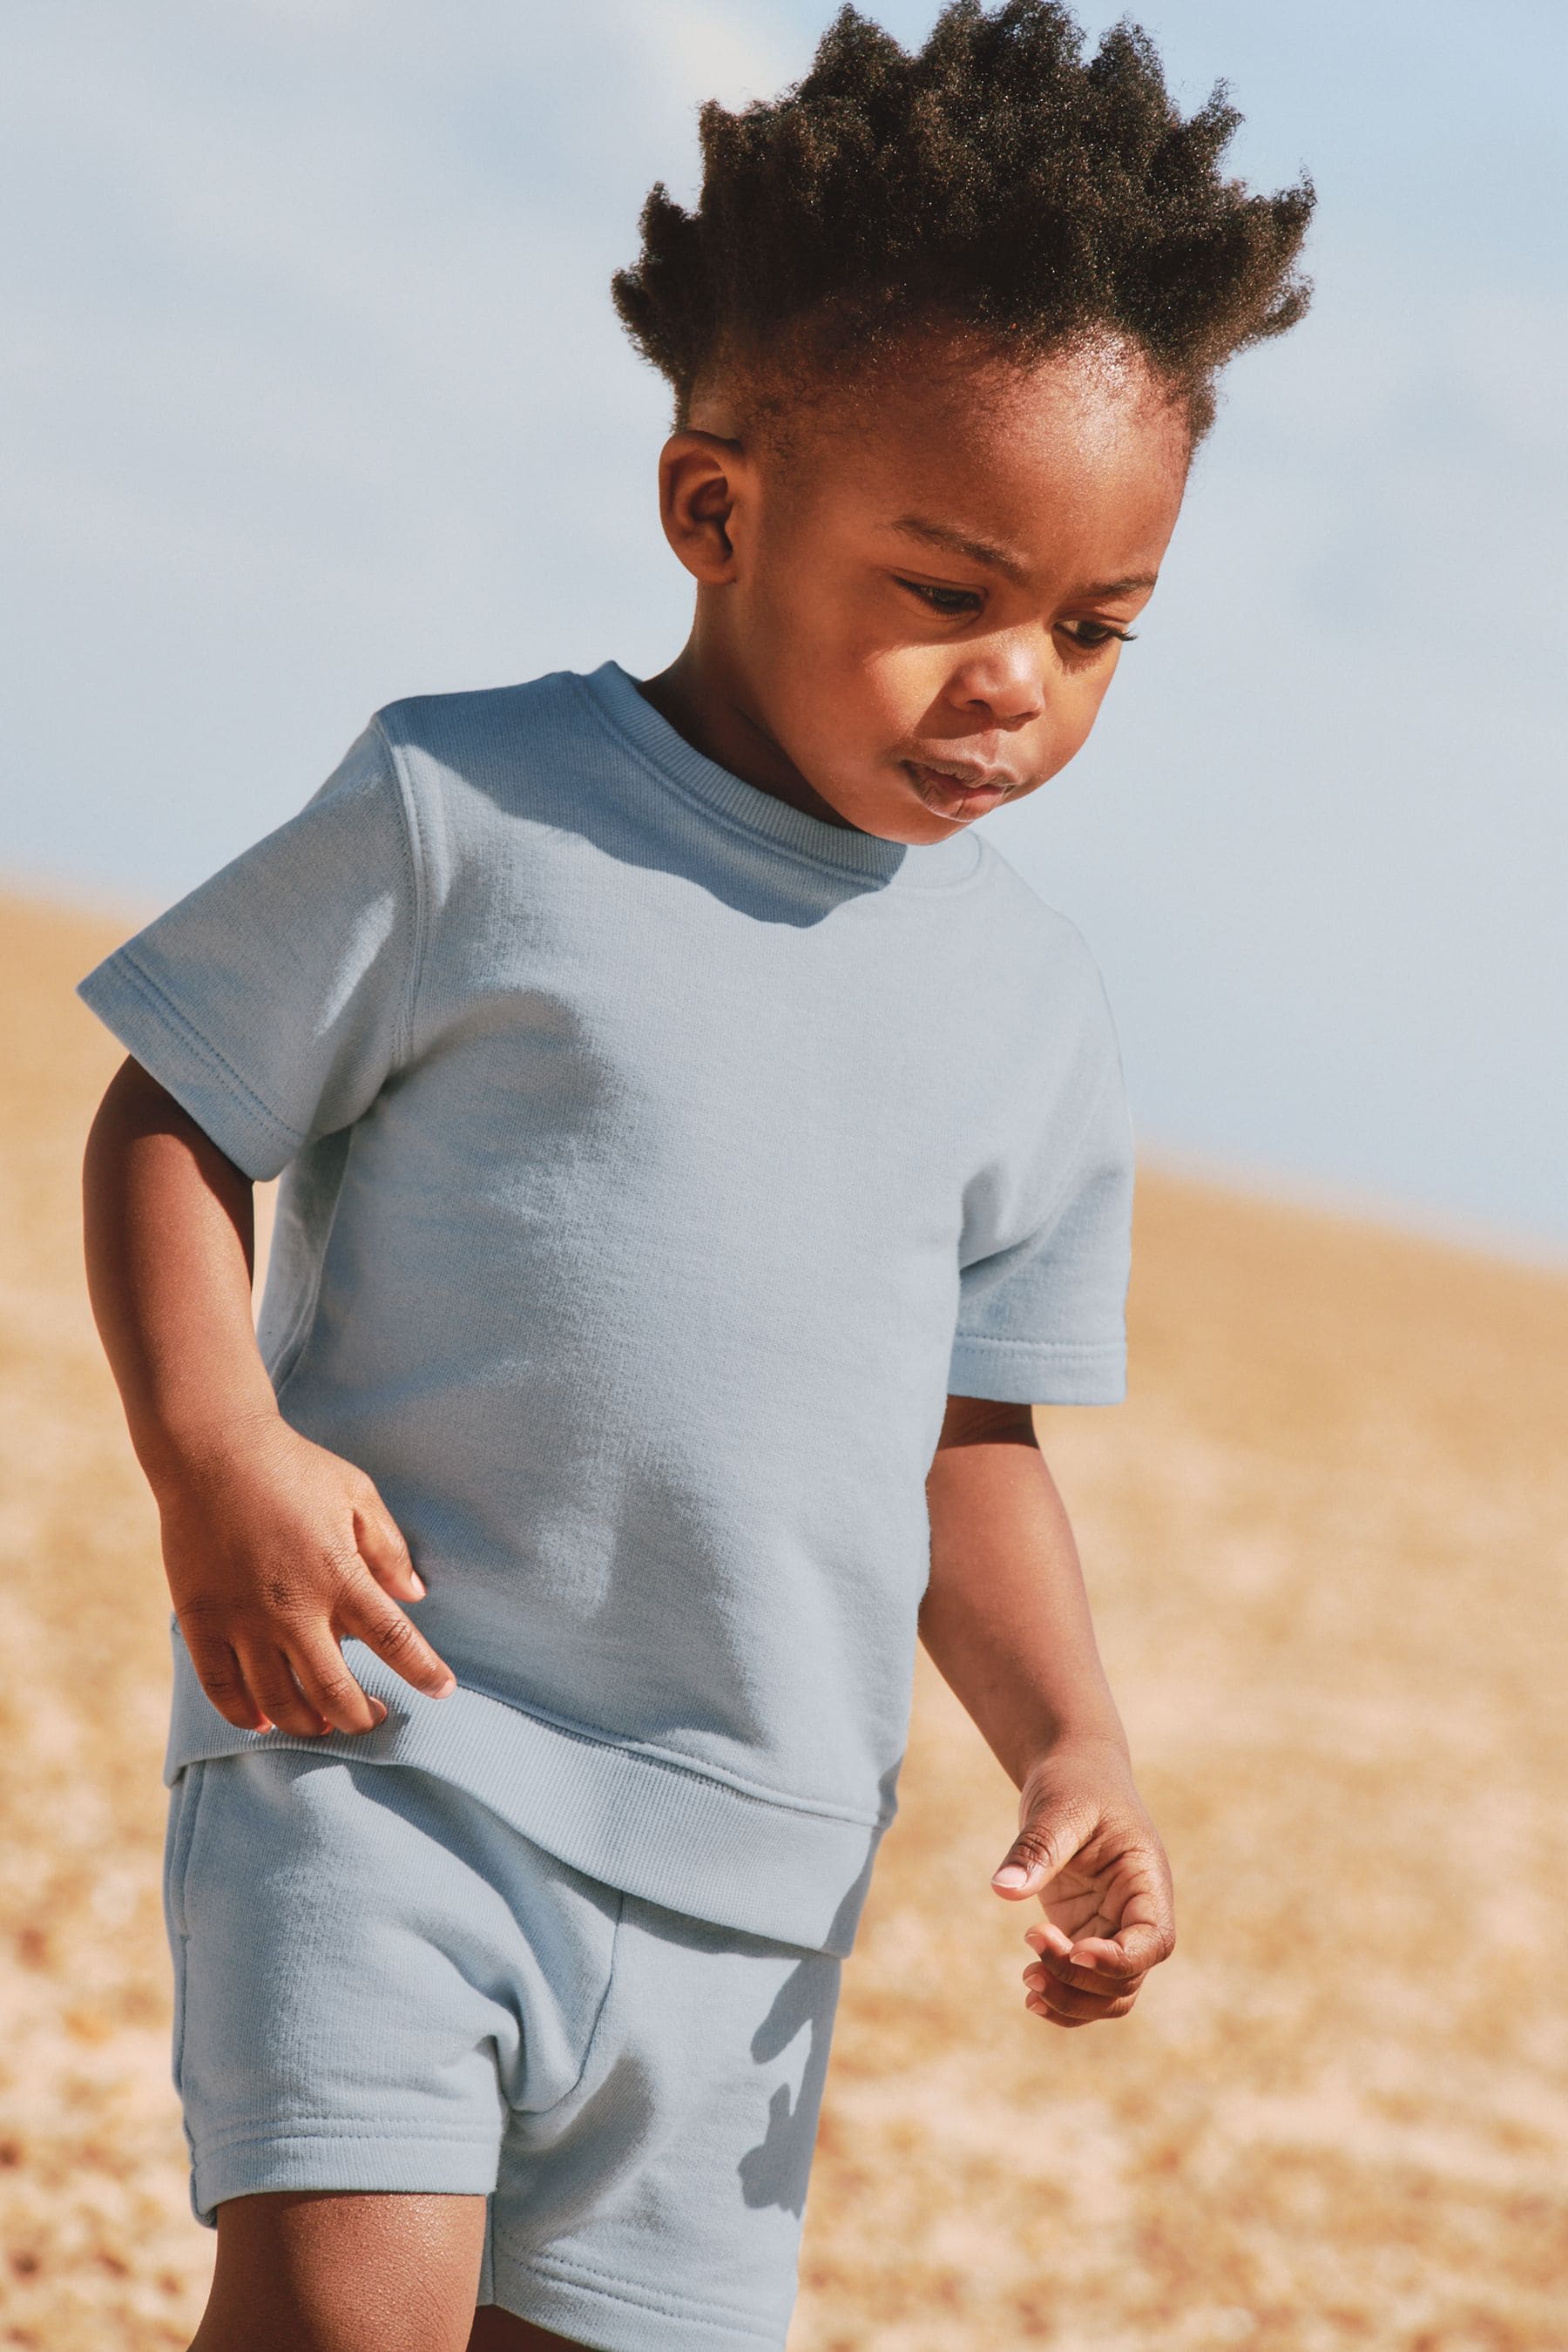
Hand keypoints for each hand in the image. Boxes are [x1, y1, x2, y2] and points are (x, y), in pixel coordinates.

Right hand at [153, 1413, 456, 1739]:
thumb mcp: (356, 1494)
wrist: (212, 1452)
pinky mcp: (201, 1622)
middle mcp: (292, 1608)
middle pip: (334, 1690)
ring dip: (307, 1724)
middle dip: (361, 1717)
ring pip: (279, 1701)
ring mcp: (242, 1620)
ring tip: (324, 1725)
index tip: (443, 1691)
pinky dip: (244, 1714)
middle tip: (374, 1718)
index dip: (423, 1671)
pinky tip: (262, 1720)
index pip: (394, 1639)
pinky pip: (222, 1689)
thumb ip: (388, 1548)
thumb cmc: (293, 1469)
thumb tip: (415, 1595)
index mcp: (339, 1575)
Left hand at [990, 1737, 1174, 2027]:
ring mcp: (1112, 1929)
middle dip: (1080, 1980)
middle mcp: (1137, 1914)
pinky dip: (1063, 1999)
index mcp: (1146, 1882)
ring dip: (1071, 2001)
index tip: (1076, 1952)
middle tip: (1031, 1945)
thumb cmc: (1074, 1782)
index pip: (1153, 1940)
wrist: (1072, 1773)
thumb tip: (1004, 1889)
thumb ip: (1037, 1847)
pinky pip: (1085, 1986)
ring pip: (1109, 1995)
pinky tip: (1031, 1994)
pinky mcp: (1086, 1934)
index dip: (1120, 1960)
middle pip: (1127, 1978)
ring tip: (1027, 1978)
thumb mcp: (1058, 1806)